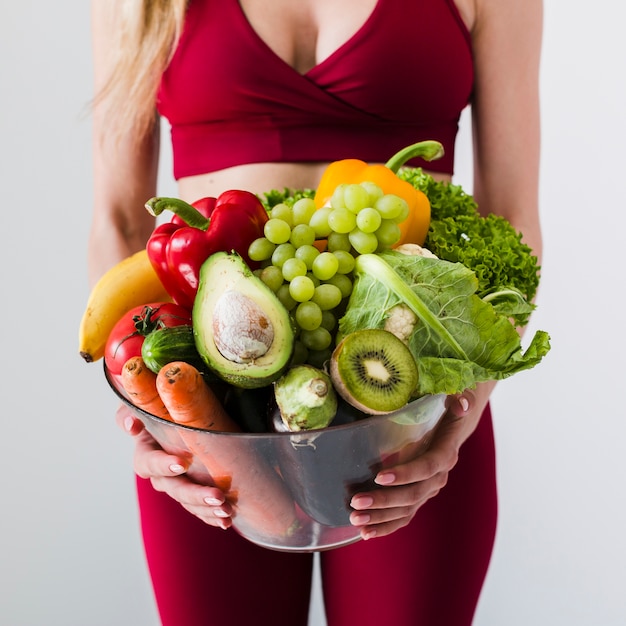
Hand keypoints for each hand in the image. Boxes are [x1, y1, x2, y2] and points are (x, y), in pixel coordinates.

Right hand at [115, 405, 233, 528]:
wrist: (181, 418)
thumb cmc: (162, 408)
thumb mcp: (145, 405)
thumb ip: (131, 412)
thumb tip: (131, 423)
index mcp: (147, 452)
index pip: (149, 462)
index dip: (163, 464)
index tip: (181, 464)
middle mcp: (160, 474)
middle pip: (174, 488)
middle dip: (195, 494)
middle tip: (218, 497)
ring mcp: (176, 485)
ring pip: (188, 502)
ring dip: (206, 509)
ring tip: (227, 511)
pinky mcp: (192, 492)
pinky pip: (199, 509)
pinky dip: (211, 516)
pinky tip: (226, 521)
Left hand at [349, 385, 492, 539]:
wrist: (455, 423)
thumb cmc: (450, 406)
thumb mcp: (457, 397)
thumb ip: (459, 399)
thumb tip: (462, 403)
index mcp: (446, 453)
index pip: (427, 467)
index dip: (406, 473)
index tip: (379, 475)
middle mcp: (438, 476)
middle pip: (412, 494)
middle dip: (384, 500)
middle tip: (356, 501)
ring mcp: (428, 489)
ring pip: (406, 510)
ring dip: (380, 517)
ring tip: (355, 519)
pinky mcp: (418, 496)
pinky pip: (403, 516)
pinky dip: (386, 526)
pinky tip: (365, 533)